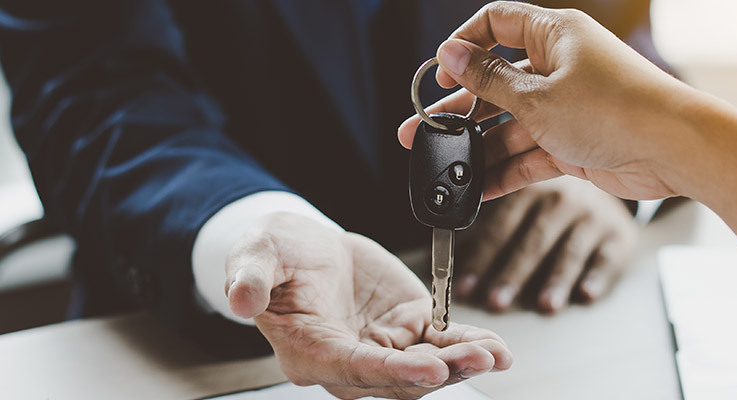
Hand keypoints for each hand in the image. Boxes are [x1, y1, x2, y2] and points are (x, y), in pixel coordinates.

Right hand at [225, 213, 511, 399]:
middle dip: (441, 372)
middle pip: (399, 378)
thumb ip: (249, 279)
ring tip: (495, 355)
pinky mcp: (408, 329)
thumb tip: (239, 299)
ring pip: (427, 367)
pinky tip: (497, 349)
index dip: (393, 371)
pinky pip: (442, 344)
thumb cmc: (273, 256)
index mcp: (309, 352)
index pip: (355, 369)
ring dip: (462, 364)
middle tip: (478, 358)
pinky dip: (469, 346)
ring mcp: (383, 349)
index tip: (429, 368)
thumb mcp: (254, 256)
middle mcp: (349, 363)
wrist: (301, 247)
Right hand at [398, 1, 702, 200]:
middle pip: (497, 82)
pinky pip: (529, 154)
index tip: (440, 74)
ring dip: (479, 146)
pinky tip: (477, 189)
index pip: (498, 23)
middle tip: (420, 130)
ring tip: (444, 168)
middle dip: (459, 108)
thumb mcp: (538, 96)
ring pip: (510, 124)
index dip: (464, 45)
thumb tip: (452, 54)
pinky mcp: (575, 144)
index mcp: (555, 36)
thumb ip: (489, 81)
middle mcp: (560, 67)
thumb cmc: (617, 109)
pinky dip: (505, 170)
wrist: (674, 150)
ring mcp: (567, 107)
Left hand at [455, 176, 637, 312]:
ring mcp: (593, 217)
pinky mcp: (619, 235)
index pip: (500, 226)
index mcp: (529, 189)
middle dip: (512, 273)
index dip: (480, 258)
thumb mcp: (525, 193)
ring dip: (556, 279)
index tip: (463, 288)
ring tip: (544, 305)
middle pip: (532, 241)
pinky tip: (586, 294)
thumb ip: (491, 214)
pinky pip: (607, 257)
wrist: (612, 181)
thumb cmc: (555, 198)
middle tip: (496, 302)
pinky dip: (598, 276)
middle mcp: (562, 199)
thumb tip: (441, 238)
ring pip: (570, 250)